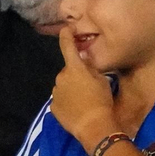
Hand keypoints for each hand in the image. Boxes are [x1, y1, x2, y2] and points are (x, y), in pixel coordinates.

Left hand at [51, 27, 119, 149]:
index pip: (67, 46)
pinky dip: (67, 102)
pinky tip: (77, 109)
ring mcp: (55, 92)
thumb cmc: (102, 100)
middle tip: (88, 86)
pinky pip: (61, 99)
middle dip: (75, 75)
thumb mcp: (101, 79)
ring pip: (63, 86)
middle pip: (68, 71)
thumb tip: (83, 60)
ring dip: (71, 88)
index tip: (66, 29)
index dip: (66, 36)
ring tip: (84, 100)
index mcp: (74, 68)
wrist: (94, 126)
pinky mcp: (53, 107)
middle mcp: (61, 77)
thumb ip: (90, 68)